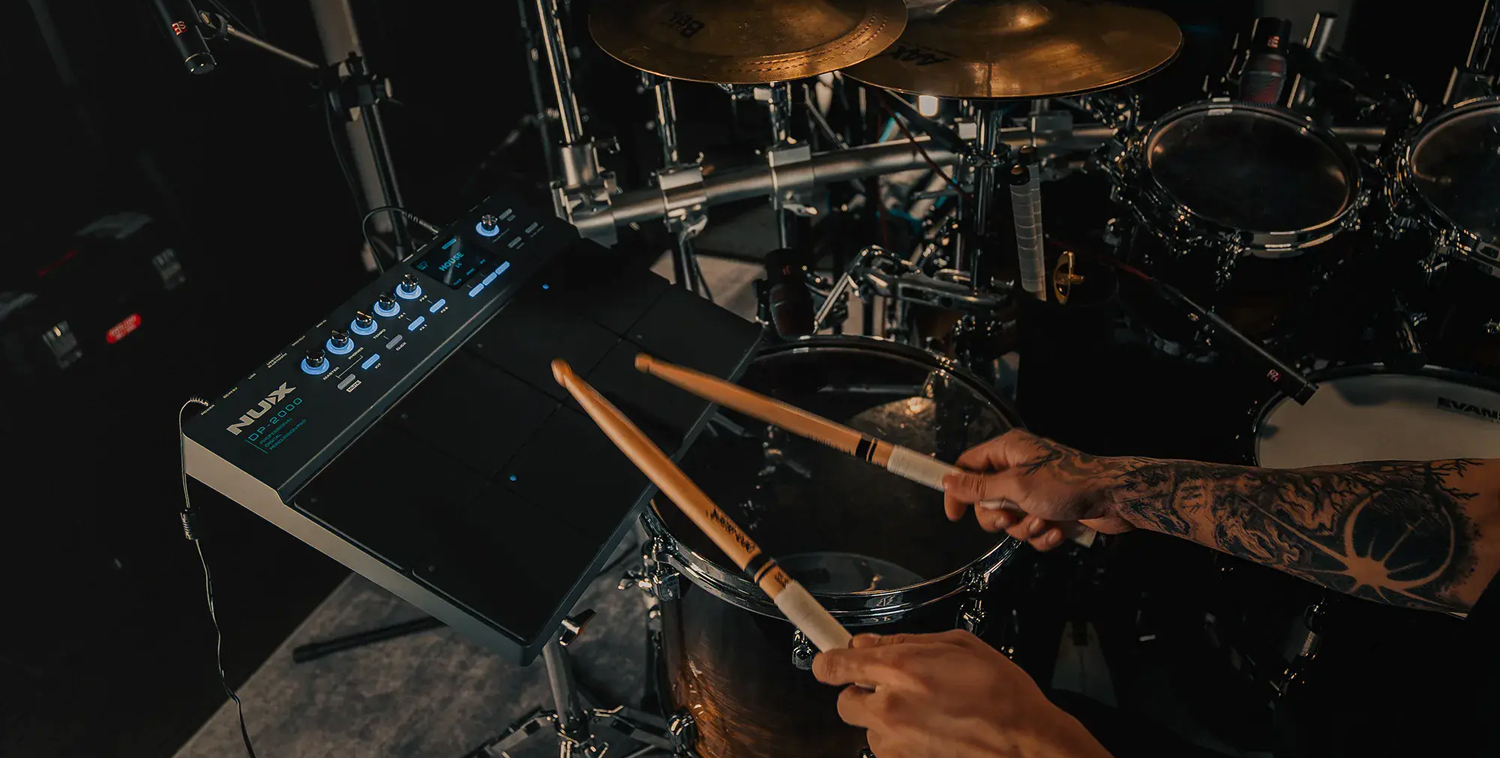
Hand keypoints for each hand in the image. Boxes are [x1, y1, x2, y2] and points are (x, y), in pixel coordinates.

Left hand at [813, 630, 1112, 757]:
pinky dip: (901, 742)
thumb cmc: (1000, 688)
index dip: (829, 662)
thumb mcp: (957, 645)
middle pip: (844, 703)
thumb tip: (866, 644)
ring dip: (884, 720)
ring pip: (867, 729)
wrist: (1026, 742)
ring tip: (924, 714)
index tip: (833, 660)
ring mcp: (896, 744)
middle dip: (861, 693)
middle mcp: (890, 708)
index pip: (834, 666)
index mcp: (901, 669)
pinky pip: (888, 750)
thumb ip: (905, 641)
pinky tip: (932, 733)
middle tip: (891, 688)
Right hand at [942, 429, 1135, 550]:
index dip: (958, 490)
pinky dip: (1042, 534)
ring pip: (1010, 519)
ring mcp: (1035, 491)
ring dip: (1024, 527)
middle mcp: (1018, 468)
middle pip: (986, 499)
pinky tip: (1058, 530)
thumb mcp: (1016, 486)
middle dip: (998, 516)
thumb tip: (947, 480)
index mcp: (1008, 451)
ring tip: (1044, 521)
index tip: (954, 515)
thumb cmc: (1066, 484)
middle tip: (1011, 517)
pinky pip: (1031, 529)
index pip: (968, 466)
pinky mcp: (1050, 510)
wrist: (1115, 499)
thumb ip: (979, 486)